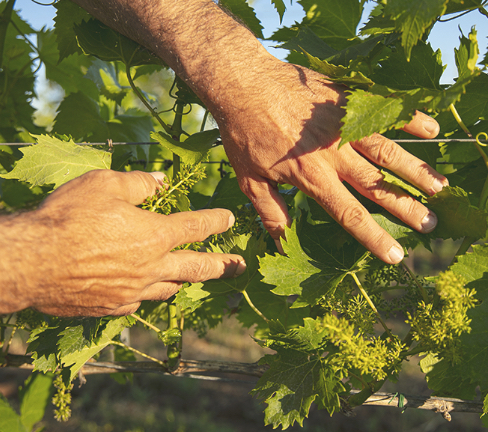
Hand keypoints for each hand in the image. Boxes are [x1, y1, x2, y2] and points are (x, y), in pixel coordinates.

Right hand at [26, 170, 244, 316]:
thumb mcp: (103, 184)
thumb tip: (160, 180)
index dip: (216, 221)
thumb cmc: (67, 218)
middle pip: (198, 268)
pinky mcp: (112, 307)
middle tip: (240, 266)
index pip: (196, 227)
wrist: (30, 262)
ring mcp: (133, 291)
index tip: (230, 219)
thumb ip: (138, 183)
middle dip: (223, 266)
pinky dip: (149, 294)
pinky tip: (146, 290)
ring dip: (185, 281)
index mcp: (155, 235)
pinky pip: (140, 302)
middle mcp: (151, 267)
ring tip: (193, 277)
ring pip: (171, 289)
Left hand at [218, 61, 447, 263]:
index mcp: (312, 177)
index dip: (374, 237)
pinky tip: (432, 129)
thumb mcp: (249, 180)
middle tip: (431, 223)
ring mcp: (344, 124)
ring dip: (417, 170)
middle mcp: (335, 154)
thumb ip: (271, 213)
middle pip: (378, 185)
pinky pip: (384, 110)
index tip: (396, 254)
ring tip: (442, 187)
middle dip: (406, 206)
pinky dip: (409, 118)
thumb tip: (282, 246)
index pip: (350, 214)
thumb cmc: (244, 134)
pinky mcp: (346, 99)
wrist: (242, 82)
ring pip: (389, 150)